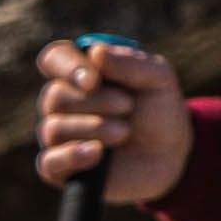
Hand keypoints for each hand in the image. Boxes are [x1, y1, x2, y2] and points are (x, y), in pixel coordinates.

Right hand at [32, 38, 190, 209]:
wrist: (171, 156)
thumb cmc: (160, 112)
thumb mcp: (159, 80)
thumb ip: (131, 63)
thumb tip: (94, 52)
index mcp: (82, 73)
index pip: (54, 58)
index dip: (68, 66)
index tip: (93, 79)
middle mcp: (64, 102)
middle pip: (55, 95)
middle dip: (96, 101)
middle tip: (128, 106)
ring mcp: (60, 136)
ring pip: (53, 128)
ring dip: (95, 128)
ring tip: (125, 132)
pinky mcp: (61, 169)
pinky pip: (49, 162)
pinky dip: (73, 155)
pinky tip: (98, 153)